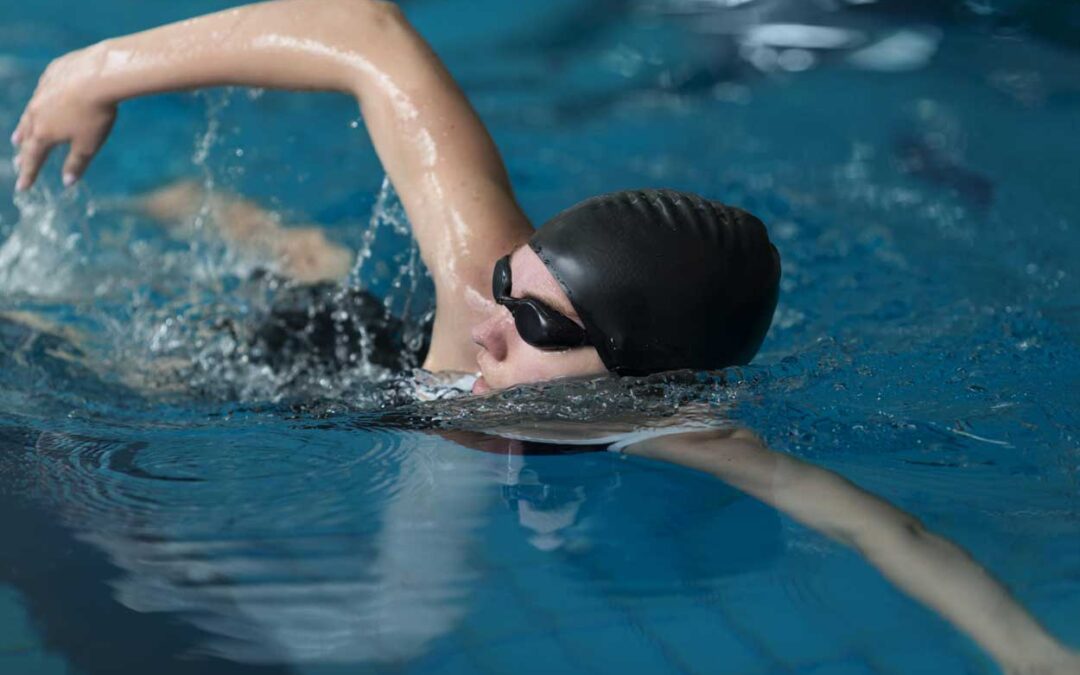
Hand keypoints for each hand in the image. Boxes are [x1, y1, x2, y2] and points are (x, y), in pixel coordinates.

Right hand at [11, 43, 117, 189]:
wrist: (99, 74)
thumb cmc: (95, 114)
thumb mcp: (88, 145)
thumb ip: (76, 164)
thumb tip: (67, 182)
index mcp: (44, 133)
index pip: (33, 159)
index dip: (28, 174)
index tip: (23, 187)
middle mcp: (36, 112)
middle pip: (27, 136)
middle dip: (24, 150)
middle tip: (19, 159)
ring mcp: (41, 92)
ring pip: (29, 114)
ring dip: (24, 127)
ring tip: (18, 136)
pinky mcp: (50, 75)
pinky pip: (41, 93)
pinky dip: (39, 104)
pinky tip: (42, 104)